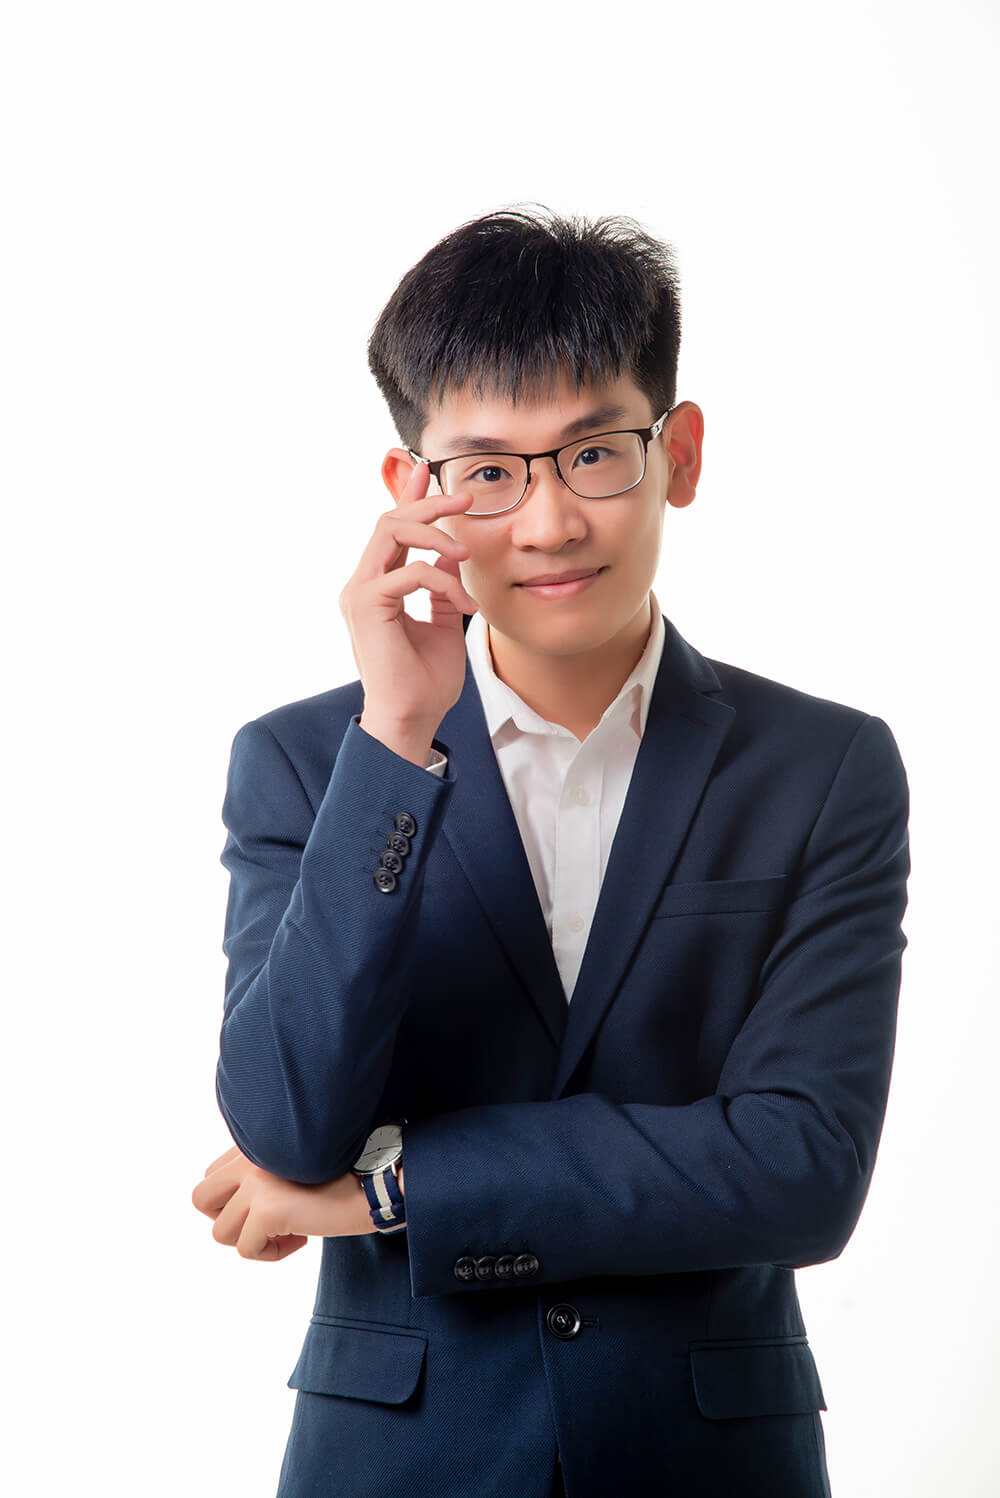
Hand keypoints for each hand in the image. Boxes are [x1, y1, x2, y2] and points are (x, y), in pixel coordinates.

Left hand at [191, 1144, 374, 1260]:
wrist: (376, 1184)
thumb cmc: (343, 1178)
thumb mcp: (293, 1168)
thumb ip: (263, 1174)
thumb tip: (238, 1208)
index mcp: (255, 1143)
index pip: (214, 1177)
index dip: (236, 1202)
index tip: (273, 1207)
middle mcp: (250, 1157)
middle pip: (202, 1198)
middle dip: (229, 1219)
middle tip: (265, 1224)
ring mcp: (256, 1182)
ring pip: (221, 1231)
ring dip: (254, 1241)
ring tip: (291, 1231)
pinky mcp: (268, 1209)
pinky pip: (247, 1249)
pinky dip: (272, 1254)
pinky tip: (302, 1238)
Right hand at [339, 459, 477, 762]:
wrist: (411, 718)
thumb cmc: (425, 681)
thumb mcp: (445, 625)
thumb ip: (444, 589)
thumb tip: (454, 557)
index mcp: (378, 586)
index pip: (392, 530)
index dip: (410, 497)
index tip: (427, 471)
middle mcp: (362, 584)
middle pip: (390, 520)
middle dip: (428, 503)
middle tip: (466, 499)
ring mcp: (359, 592)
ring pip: (391, 532)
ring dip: (434, 532)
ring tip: (466, 552)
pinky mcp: (366, 606)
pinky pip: (409, 573)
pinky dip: (443, 581)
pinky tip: (464, 604)